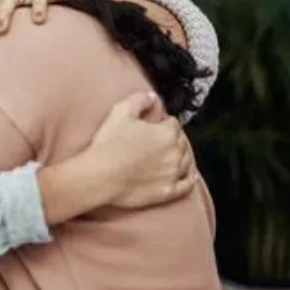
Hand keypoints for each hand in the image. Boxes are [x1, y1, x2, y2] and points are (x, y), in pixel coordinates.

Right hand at [89, 92, 195, 208]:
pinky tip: (189, 175)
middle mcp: (176, 153)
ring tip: (172, 154)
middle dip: (172, 138)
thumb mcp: (120, 112)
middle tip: (157, 139)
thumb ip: (139, 100)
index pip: (173, 123)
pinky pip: (187, 184)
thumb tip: (151, 97)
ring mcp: (174, 174)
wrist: (100, 176)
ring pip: (188, 161)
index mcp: (167, 133)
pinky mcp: (169, 191)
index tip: (153, 125)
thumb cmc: (109, 144)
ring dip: (182, 155)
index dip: (162, 122)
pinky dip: (189, 178)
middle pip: (182, 141)